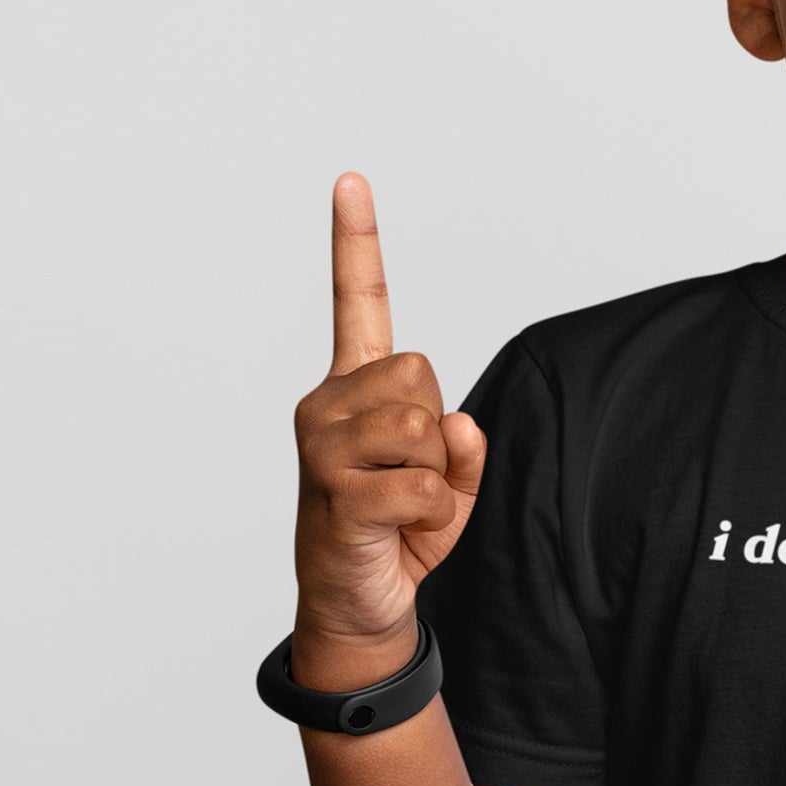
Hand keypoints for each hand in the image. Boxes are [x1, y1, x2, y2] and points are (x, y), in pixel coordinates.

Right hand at [288, 174, 486, 689]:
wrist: (355, 604)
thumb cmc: (397, 531)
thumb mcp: (448, 483)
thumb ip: (462, 445)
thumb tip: (460, 422)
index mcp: (353, 389)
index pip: (357, 302)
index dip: (356, 241)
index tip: (350, 180)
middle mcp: (326, 404)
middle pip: (422, 373)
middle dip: (436, 429)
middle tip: (408, 476)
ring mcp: (323, 447)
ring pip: (424, 425)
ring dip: (435, 475)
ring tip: (401, 504)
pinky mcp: (335, 494)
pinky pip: (423, 483)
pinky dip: (431, 515)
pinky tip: (398, 532)